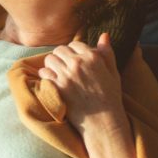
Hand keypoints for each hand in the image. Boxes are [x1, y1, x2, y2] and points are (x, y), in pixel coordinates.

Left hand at [39, 33, 137, 157]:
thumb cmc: (110, 98)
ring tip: (57, 75)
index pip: (75, 44)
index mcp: (93, 57)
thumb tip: (104, 34)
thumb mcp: (113, 74)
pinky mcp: (57, 86)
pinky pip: (43, 73)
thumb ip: (107, 53)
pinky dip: (45, 77)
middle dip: (60, 57)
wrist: (103, 122)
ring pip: (49, 59)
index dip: (73, 52)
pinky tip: (52, 83)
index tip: (74, 60)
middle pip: (59, 50)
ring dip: (51, 66)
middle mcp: (78, 63)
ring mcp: (67, 74)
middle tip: (63, 68)